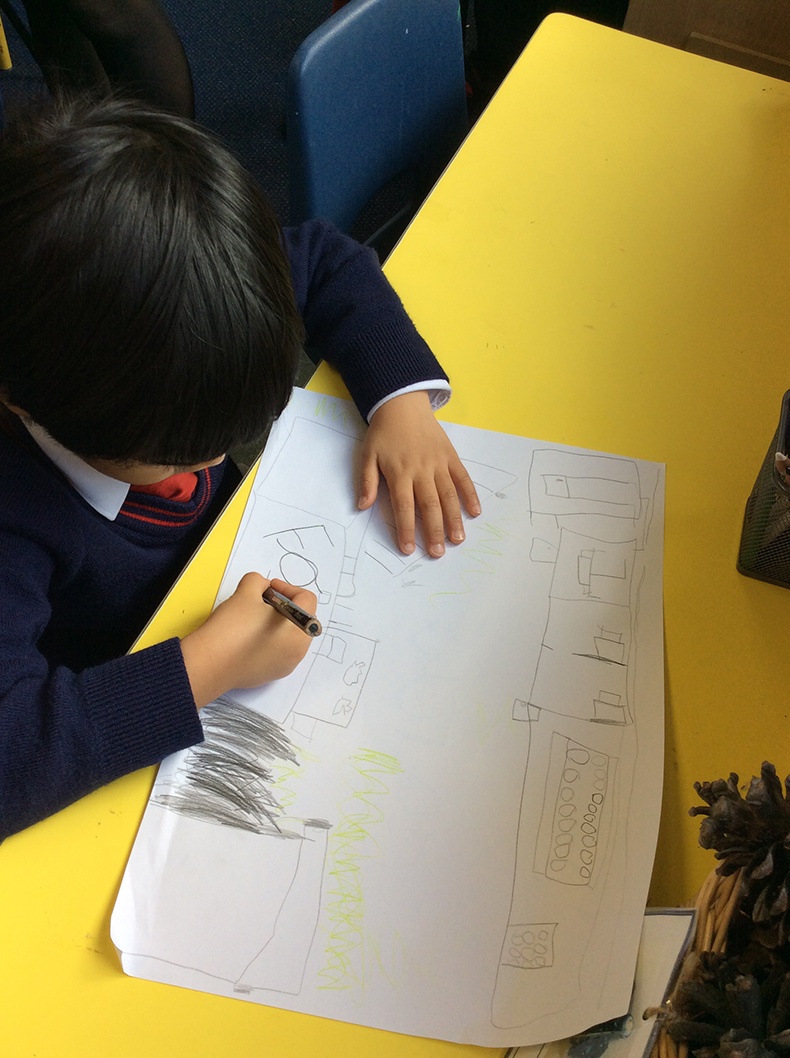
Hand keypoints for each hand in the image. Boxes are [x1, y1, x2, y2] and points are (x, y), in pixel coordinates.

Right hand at [180, 574, 316, 707]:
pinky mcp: (272, 675)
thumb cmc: (232, 627)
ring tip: (256, 618)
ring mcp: (286, 665)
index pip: (306, 600)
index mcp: (299, 629)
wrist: (208, 663)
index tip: (268, 589)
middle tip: (263, 601)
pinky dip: (271, 640)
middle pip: (303, 619)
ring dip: (279, 623)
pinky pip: (279, 652)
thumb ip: (259, 581)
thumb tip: (263, 588)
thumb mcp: (246, 592)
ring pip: (291, 637)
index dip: (287, 588)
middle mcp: (299, 651)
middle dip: (286, 605)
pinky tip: (250, 637)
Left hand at [358, 391, 480, 557]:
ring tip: (458, 539)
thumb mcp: (367, 455)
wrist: (402, 404)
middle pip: (429, 505)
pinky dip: (470, 495)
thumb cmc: (383, 433)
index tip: (409, 549)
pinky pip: (463, 478)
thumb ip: (367, 481)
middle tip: (438, 553)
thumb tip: (362, 506)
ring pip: (448, 495)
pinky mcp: (451, 457)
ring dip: (454, 519)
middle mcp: (421, 470)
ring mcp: (438, 464)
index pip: (403, 506)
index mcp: (400, 472)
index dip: (407, 529)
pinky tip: (475, 512)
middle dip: (434, 531)